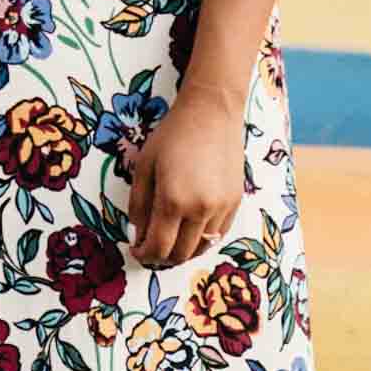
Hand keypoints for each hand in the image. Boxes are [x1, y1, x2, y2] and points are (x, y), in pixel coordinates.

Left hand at [121, 88, 243, 269]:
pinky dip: (201, 240)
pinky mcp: (235, 203)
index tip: (136, 251)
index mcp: (174, 200)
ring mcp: (221, 208)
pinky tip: (189, 230)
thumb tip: (137, 233)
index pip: (158, 246)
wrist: (212, 113)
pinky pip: (217, 235)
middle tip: (150, 248)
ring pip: (201, 248)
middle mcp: (201, 210)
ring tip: (169, 241)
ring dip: (182, 252)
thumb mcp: (144, 165)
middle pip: (180, 254)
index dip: (144, 254)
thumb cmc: (173, 135)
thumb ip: (138, 204)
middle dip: (161, 257)